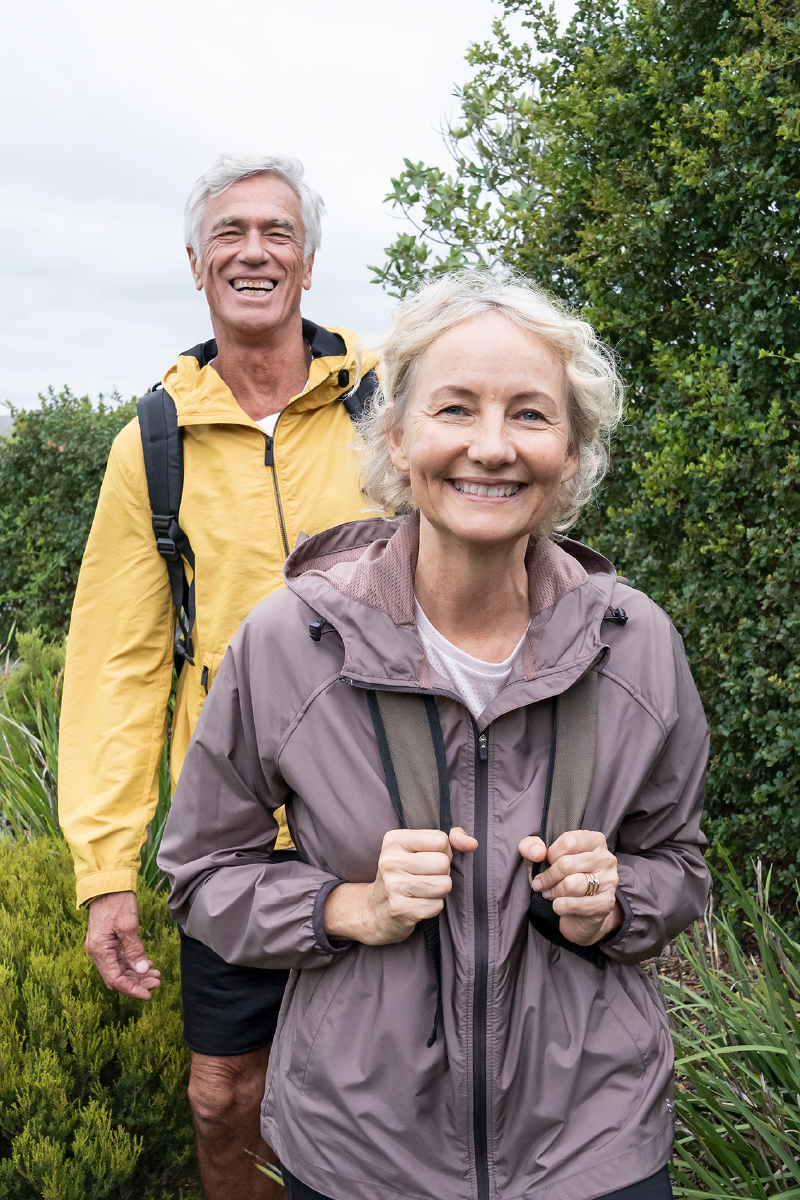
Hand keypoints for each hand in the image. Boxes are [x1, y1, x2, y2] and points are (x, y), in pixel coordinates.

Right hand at [85, 891, 160, 999]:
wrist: (108, 882)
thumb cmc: (117, 901)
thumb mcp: (129, 925)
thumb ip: (135, 950)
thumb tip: (142, 971)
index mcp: (99, 950)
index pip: (115, 980)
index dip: (132, 989)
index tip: (149, 994)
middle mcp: (97, 952)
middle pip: (117, 977)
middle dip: (137, 982)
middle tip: (157, 982)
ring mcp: (101, 947)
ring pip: (119, 969)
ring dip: (136, 974)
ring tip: (156, 974)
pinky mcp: (106, 941)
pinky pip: (119, 959)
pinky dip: (132, 963)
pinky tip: (147, 964)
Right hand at [324, 827, 477, 945]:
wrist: (373, 912)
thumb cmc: (405, 876)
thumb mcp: (420, 850)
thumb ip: (451, 840)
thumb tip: (473, 843)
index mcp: (395, 840)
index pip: (441, 840)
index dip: (442, 852)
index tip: (426, 860)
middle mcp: (390, 860)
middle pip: (443, 863)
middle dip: (442, 873)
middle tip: (425, 878)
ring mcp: (393, 885)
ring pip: (443, 885)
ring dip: (439, 892)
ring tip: (422, 892)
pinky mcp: (399, 909)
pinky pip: (437, 906)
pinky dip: (433, 907)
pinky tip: (417, 905)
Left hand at [519, 830, 621, 946]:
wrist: (578, 913)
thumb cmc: (560, 877)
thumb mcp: (541, 858)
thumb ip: (531, 846)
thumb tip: (538, 852)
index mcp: (594, 841)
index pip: (568, 842)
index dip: (551, 854)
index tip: (547, 863)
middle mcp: (606, 858)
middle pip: (567, 864)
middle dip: (548, 877)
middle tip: (540, 884)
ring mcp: (609, 881)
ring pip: (572, 885)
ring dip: (554, 891)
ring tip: (549, 893)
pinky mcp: (606, 903)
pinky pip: (576, 904)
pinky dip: (560, 906)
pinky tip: (558, 905)